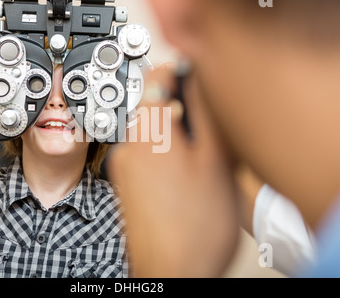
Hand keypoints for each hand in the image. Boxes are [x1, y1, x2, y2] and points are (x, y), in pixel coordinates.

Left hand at [107, 63, 239, 276]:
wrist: (172, 271)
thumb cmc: (194, 228)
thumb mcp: (216, 161)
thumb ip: (206, 113)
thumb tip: (199, 81)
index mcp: (148, 132)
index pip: (155, 77)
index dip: (178, 67)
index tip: (191, 67)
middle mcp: (128, 146)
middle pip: (153, 106)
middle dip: (180, 106)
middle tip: (205, 123)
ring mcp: (124, 167)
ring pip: (151, 131)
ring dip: (174, 133)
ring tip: (199, 158)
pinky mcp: (126, 185)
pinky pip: (145, 154)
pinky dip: (164, 154)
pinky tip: (184, 178)